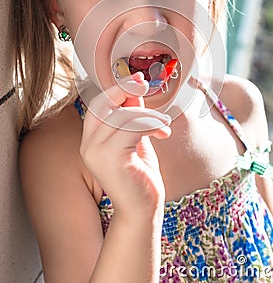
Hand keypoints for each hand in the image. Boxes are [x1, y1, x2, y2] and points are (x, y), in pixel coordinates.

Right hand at [80, 73, 170, 219]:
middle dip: (125, 89)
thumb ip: (132, 117)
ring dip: (149, 114)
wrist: (142, 212)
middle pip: (103, 103)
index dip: (117, 88)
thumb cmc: (139, 177)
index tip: (137, 79)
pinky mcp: (112, 157)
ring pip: (123, 114)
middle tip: (145, 84)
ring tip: (163, 125)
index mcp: (91, 140)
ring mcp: (97, 151)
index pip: (98, 104)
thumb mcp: (135, 140)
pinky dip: (153, 124)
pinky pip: (134, 126)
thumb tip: (135, 90)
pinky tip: (163, 133)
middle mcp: (89, 145)